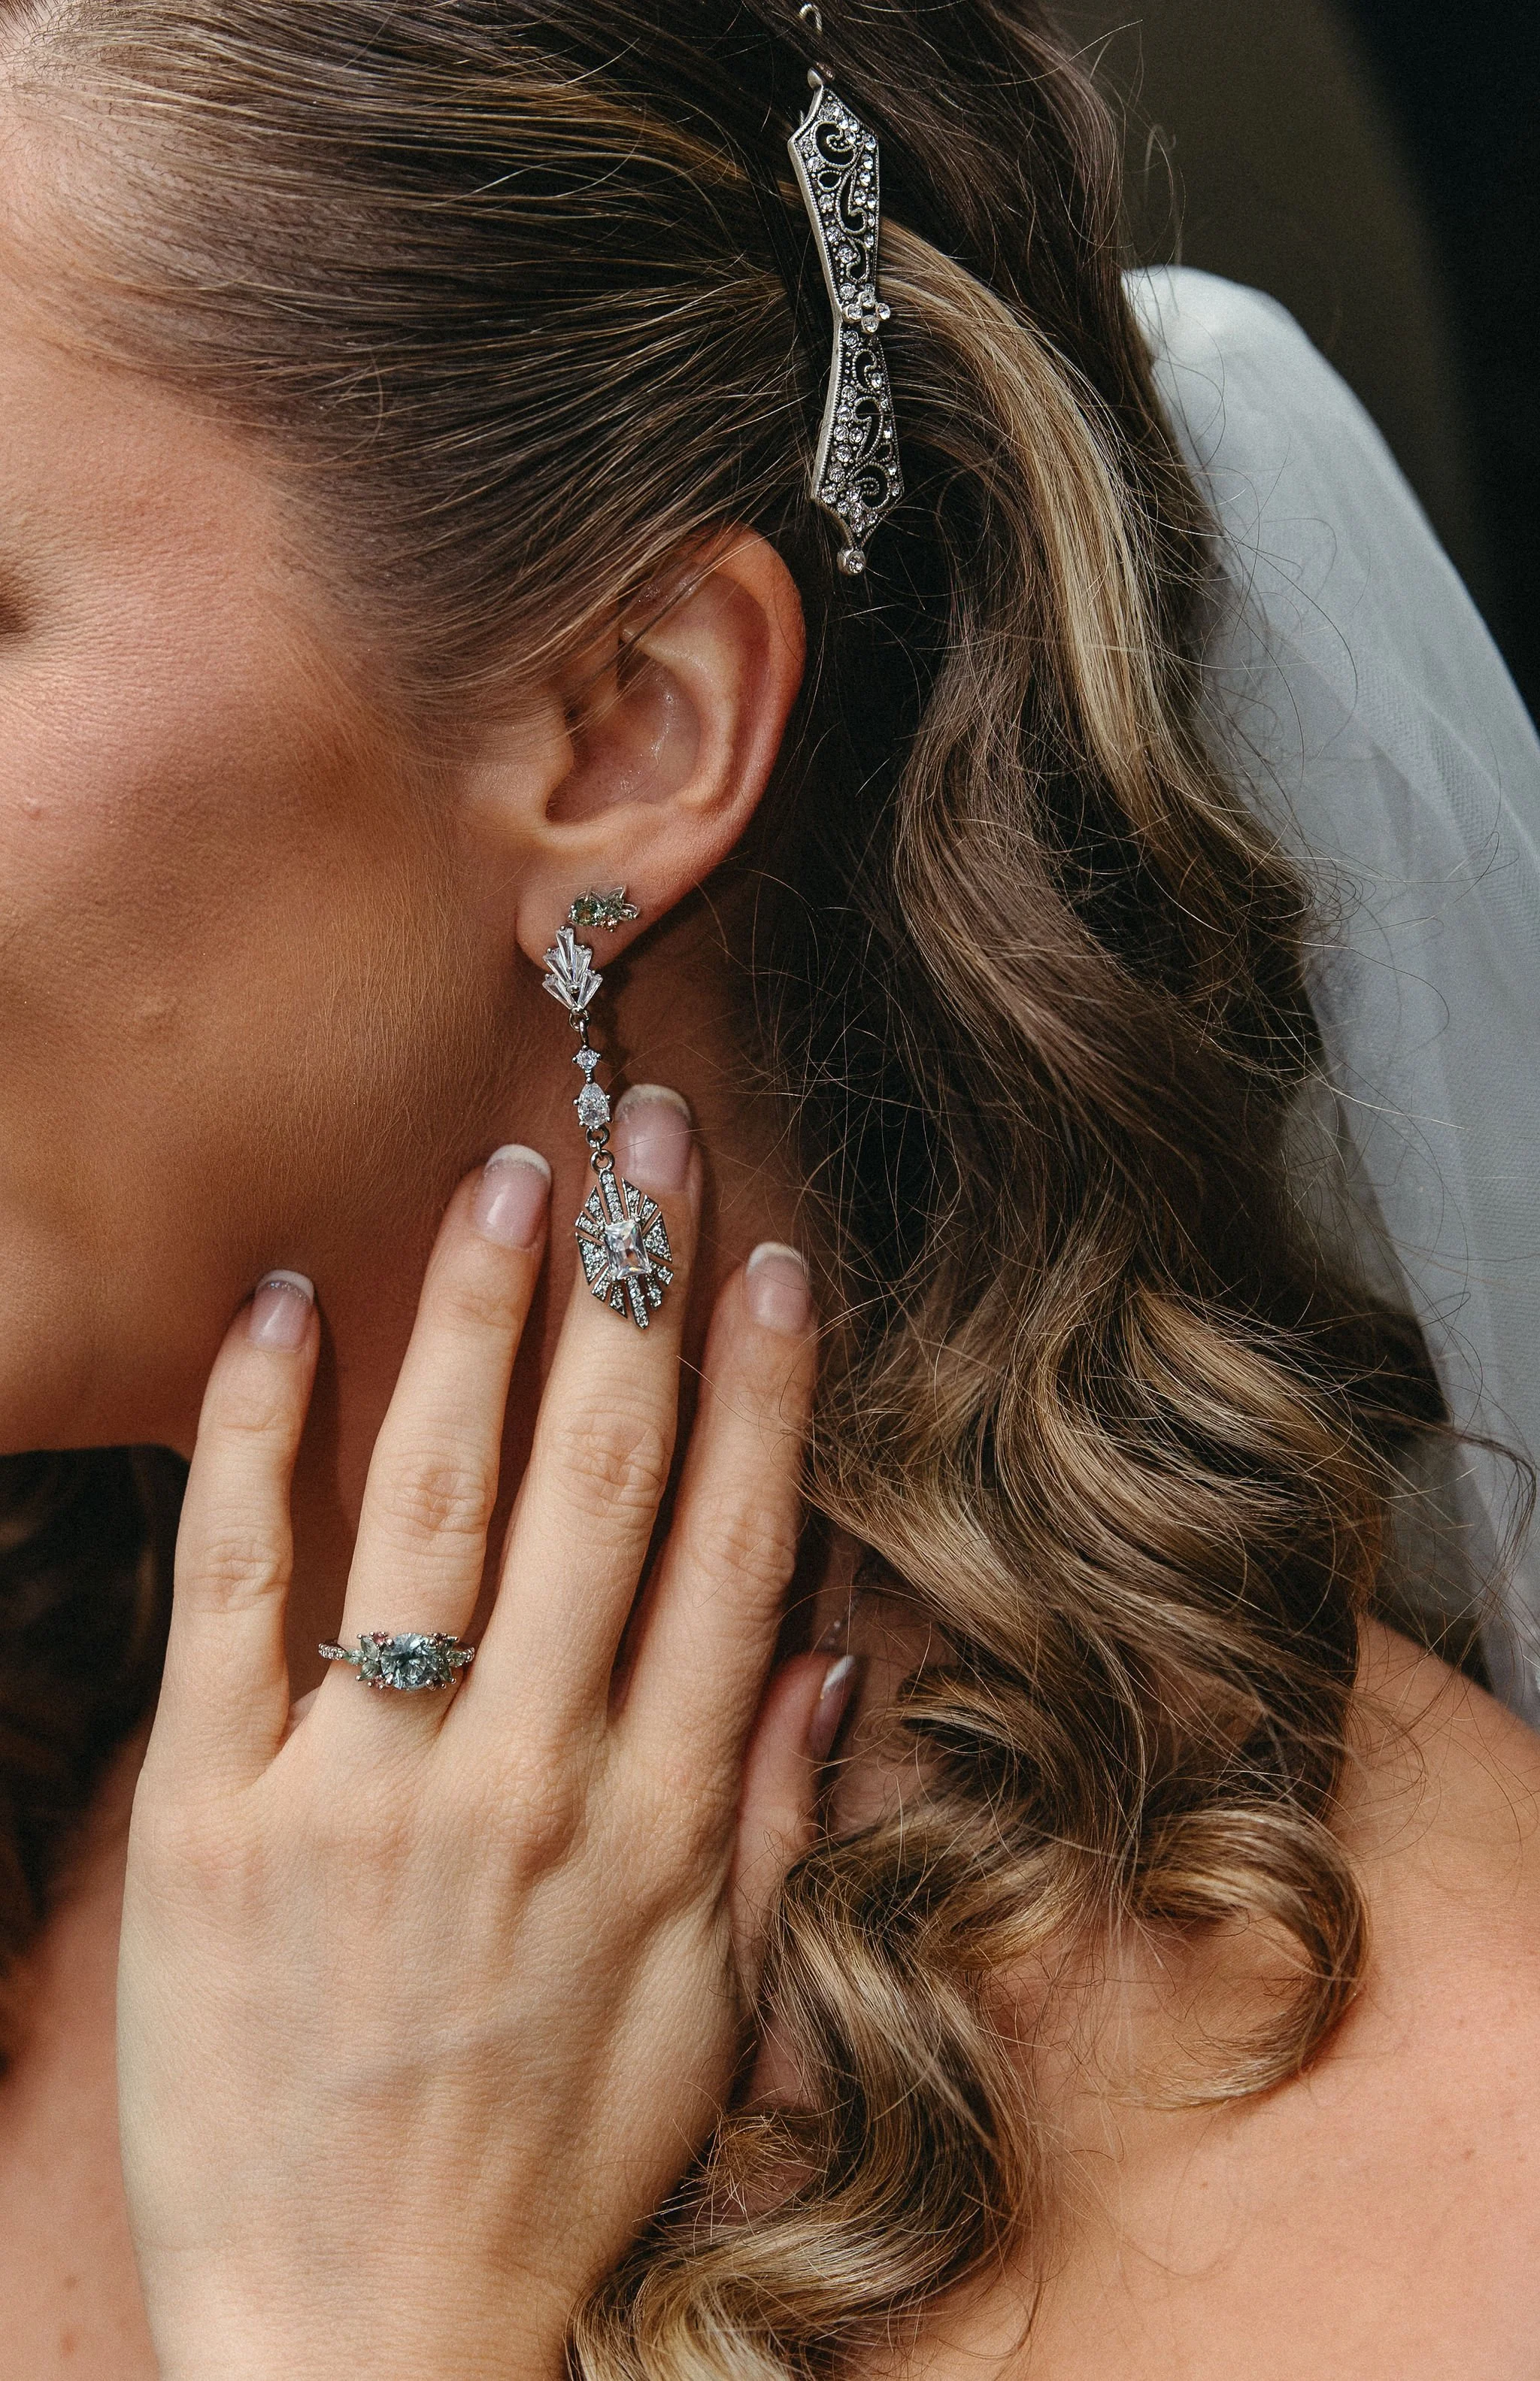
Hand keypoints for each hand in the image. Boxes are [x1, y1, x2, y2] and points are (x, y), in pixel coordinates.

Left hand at [117, 1102, 833, 2380]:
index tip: (764, 1256)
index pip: (724, 1549)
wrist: (360, 2346)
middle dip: (629, 1292)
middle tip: (644, 1137)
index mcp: (658, 1827)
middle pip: (595, 1487)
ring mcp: (363, 1798)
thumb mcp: (712, 2019)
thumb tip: (819, 1641)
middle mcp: (527, 1785)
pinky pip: (236, 1592)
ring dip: (477, 1324)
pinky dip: (260, 1439)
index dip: (754, 1387)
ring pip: (436, 1505)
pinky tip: (285, 1311)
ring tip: (506, 1180)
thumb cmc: (550, 2174)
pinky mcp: (211, 1824)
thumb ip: (776, 1821)